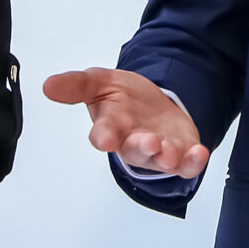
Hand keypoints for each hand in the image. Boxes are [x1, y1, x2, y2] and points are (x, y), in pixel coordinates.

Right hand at [43, 68, 209, 177]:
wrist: (152, 103)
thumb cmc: (123, 98)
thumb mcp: (99, 82)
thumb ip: (76, 85)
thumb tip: (48, 85)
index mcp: (111, 127)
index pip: (103, 134)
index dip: (102, 137)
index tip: (103, 139)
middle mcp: (133, 143)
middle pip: (135, 151)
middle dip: (142, 148)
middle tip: (149, 142)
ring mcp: (158, 151)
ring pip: (161, 160)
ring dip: (167, 157)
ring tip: (169, 151)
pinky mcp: (181, 154)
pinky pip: (187, 164)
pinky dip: (194, 162)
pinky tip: (199, 153)